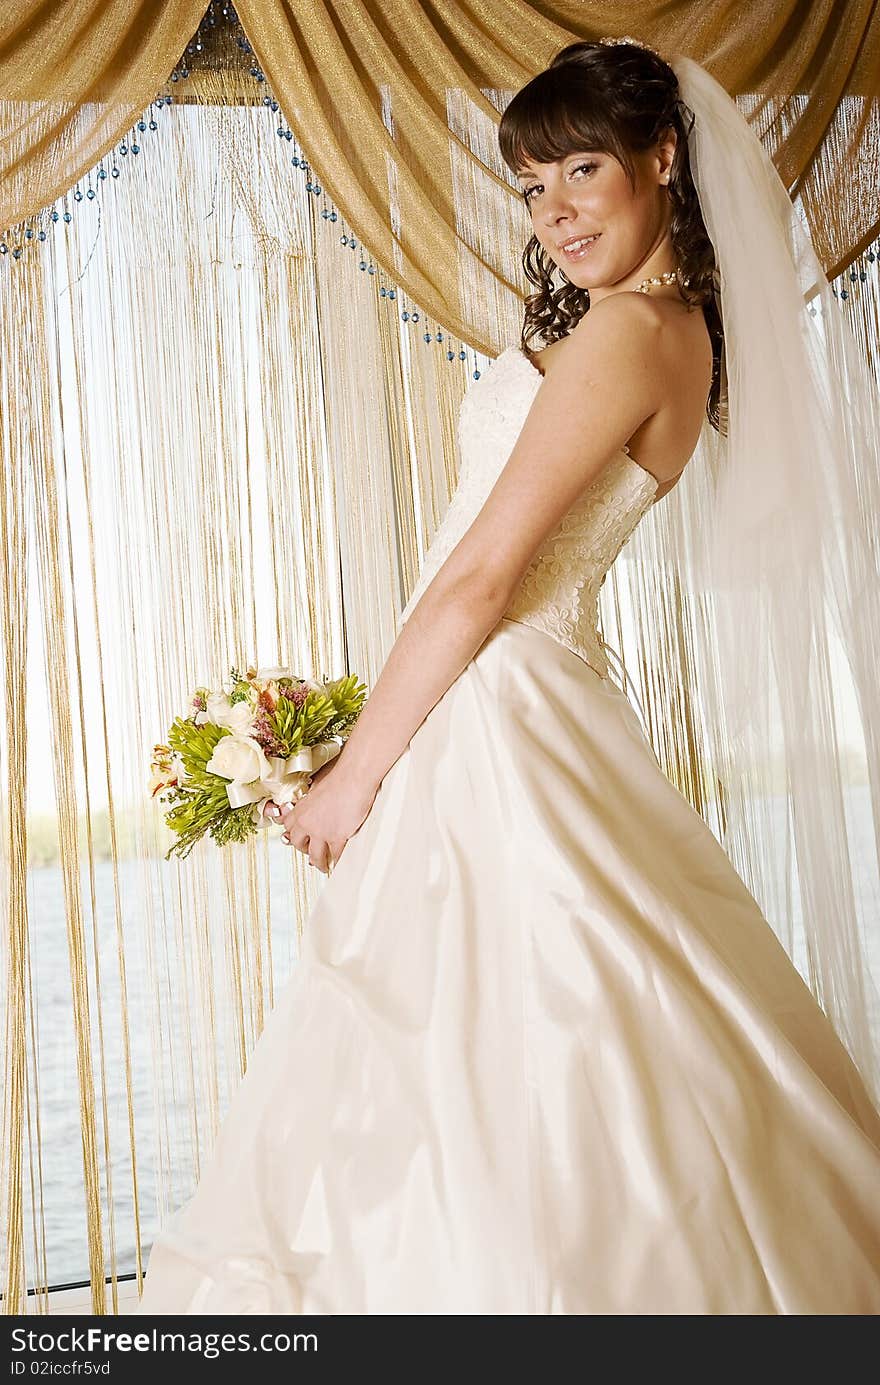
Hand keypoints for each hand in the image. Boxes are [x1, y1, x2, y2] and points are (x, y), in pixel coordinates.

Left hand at [261, 758, 377, 873]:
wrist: (353, 779)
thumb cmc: (338, 779)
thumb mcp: (316, 789)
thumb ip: (311, 802)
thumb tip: (315, 808)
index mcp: (300, 810)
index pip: (289, 829)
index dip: (295, 836)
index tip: (301, 840)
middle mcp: (306, 823)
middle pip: (298, 845)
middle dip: (305, 851)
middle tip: (311, 854)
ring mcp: (321, 832)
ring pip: (315, 856)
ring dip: (319, 864)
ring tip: (324, 867)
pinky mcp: (336, 837)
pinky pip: (335, 855)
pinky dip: (337, 861)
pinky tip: (339, 863)